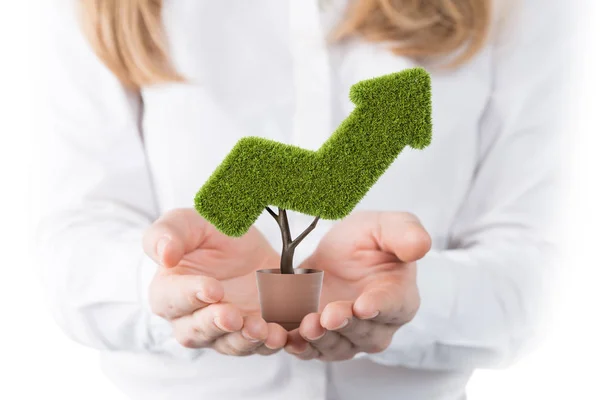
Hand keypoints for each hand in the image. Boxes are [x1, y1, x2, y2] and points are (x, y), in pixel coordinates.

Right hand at [143, 208, 286, 355]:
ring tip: (259, 328)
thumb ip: (169, 233)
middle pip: (196, 332)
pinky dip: (271, 343)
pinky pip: (262, 346)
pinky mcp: (254, 334)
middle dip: (215, 325)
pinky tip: (280, 335)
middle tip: (232, 316)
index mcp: (169, 290)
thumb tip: (164, 255)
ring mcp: (224, 331)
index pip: (171, 299)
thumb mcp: (189, 222)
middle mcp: (192, 319)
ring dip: (244, 340)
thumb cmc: (209, 234)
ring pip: (229, 344)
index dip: (189, 296)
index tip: (212, 289)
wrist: (248, 245)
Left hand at [285, 211, 430, 360]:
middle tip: (329, 314)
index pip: (395, 305)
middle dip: (346, 324)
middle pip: (366, 333)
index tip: (364, 305)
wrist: (335, 253)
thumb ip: (405, 233)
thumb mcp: (385, 226)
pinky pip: (311, 350)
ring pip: (338, 347)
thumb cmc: (368, 240)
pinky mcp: (321, 341)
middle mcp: (379, 325)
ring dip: (322, 339)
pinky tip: (288, 340)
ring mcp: (349, 337)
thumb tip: (421, 245)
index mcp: (401, 297)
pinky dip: (299, 347)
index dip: (380, 306)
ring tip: (308, 325)